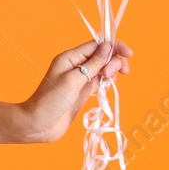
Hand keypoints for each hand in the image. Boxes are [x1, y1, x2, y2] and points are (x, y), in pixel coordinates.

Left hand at [16, 39, 132, 142]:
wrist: (39, 124)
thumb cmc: (51, 101)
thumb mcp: (72, 80)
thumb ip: (91, 64)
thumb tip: (107, 47)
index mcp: (70, 57)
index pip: (96, 45)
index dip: (114, 46)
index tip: (129, 54)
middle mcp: (76, 65)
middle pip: (102, 55)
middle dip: (113, 61)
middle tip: (110, 76)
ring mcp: (80, 78)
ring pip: (103, 67)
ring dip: (112, 70)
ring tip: (110, 80)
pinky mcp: (83, 90)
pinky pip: (100, 79)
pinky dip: (108, 80)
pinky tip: (108, 85)